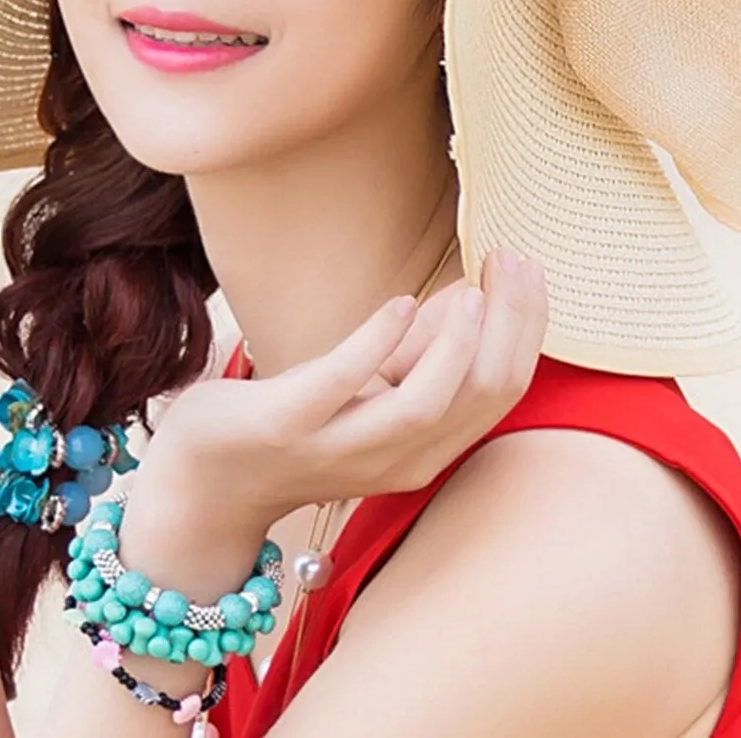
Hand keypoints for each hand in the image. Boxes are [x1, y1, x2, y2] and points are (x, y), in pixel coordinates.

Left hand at [144, 248, 548, 529]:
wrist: (210, 479)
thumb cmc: (297, 422)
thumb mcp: (371, 388)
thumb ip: (420, 352)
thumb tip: (470, 294)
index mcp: (426, 448)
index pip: (500, 391)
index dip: (525, 328)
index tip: (531, 268)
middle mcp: (397, 460)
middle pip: (478, 396)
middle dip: (508, 326)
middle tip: (514, 260)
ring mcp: (342, 447)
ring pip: (425, 406)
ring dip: (456, 345)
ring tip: (472, 289)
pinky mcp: (288, 426)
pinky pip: (343, 387)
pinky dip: (377, 345)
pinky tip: (399, 303)